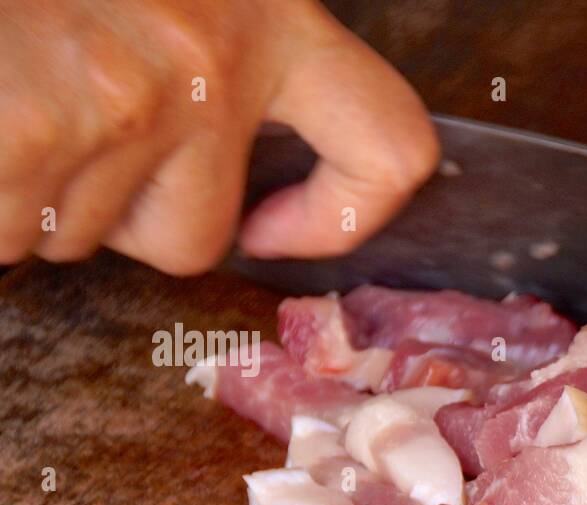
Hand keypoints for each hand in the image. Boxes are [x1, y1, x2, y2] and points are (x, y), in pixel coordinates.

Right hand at [0, 0, 437, 273]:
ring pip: (87, 238)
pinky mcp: (34, 126)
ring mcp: (124, 96)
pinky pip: (11, 233)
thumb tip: (252, 198)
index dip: (343, 215)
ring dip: (38, 198)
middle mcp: (213, 60)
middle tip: (61, 123)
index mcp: (268, 14)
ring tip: (14, 93)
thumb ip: (214, 56)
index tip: (274, 230)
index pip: (387, 148)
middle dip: (120, 214)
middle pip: (194, 235)